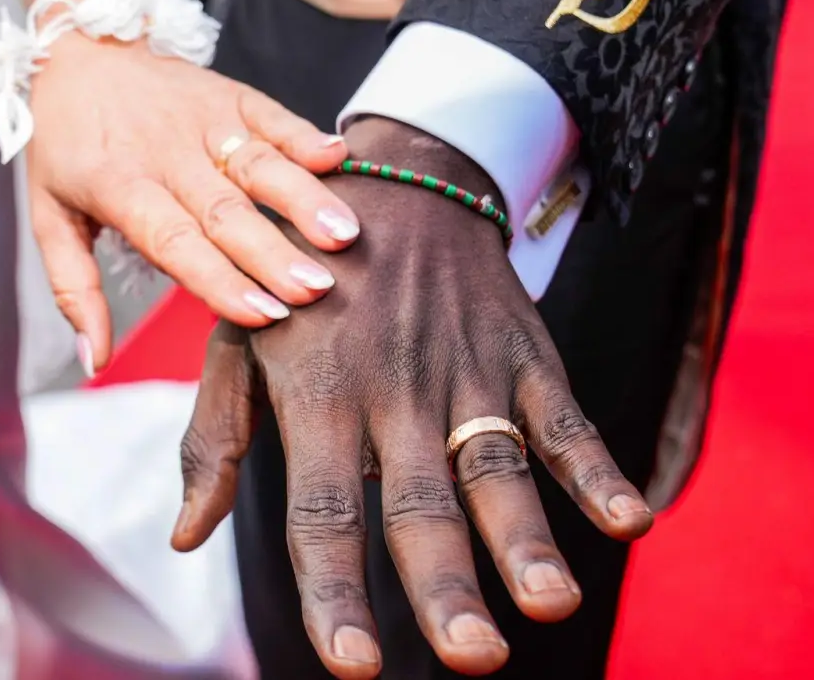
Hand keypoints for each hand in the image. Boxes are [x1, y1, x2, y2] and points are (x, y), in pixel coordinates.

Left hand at [27, 33, 361, 369]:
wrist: (75, 50)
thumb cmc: (66, 147)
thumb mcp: (49, 217)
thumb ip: (74, 290)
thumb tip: (95, 362)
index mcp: (119, 186)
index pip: (174, 240)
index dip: (218, 278)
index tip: (262, 314)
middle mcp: (166, 153)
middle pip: (225, 209)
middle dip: (273, 252)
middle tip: (317, 290)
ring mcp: (202, 120)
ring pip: (257, 162)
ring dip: (304, 198)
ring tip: (344, 235)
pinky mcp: (229, 94)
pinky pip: (271, 114)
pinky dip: (304, 133)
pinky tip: (339, 156)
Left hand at [171, 118, 653, 677]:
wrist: (388, 182)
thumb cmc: (296, 283)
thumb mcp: (236, 345)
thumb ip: (216, 441)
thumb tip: (185, 536)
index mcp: (317, 401)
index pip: (325, 513)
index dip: (338, 591)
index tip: (353, 664)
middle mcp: (392, 395)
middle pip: (419, 506)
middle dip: (445, 585)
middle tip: (469, 659)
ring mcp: (463, 374)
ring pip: (496, 466)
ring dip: (525, 538)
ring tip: (547, 604)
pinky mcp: (522, 355)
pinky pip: (564, 417)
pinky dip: (599, 467)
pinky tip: (628, 522)